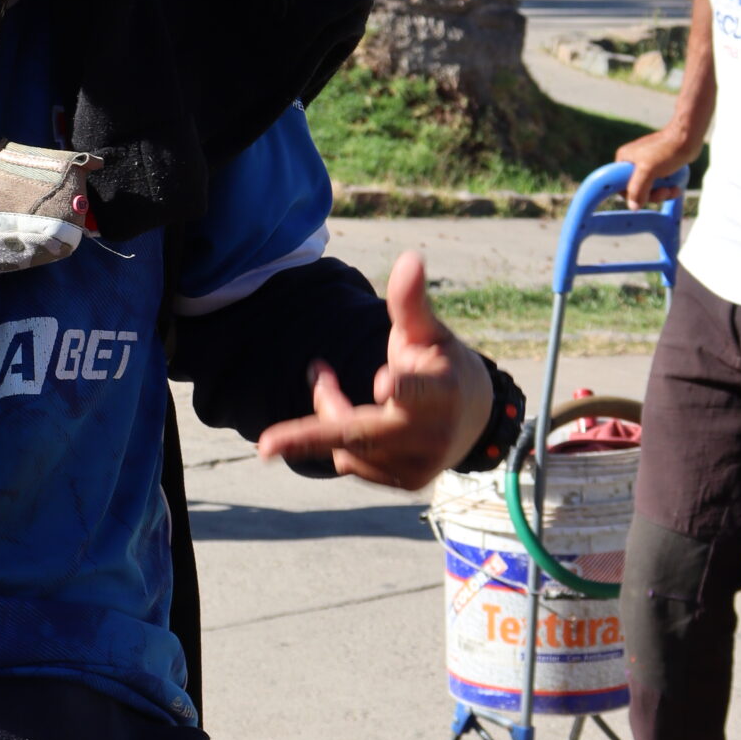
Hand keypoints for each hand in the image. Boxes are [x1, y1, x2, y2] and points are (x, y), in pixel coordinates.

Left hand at [255, 252, 492, 490]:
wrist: (475, 417)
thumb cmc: (440, 362)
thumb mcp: (428, 332)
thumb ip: (411, 303)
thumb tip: (409, 257)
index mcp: (443, 389)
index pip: (420, 388)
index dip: (404, 386)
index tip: (384, 383)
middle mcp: (433, 432)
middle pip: (364, 433)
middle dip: (312, 434)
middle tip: (265, 446)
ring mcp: (421, 463)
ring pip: (350, 445)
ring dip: (326, 413)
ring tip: (324, 379)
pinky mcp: (408, 481)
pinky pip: (353, 462)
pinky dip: (337, 439)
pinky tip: (342, 410)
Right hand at [614, 125, 692, 208]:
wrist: (688, 137)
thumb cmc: (667, 149)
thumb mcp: (648, 171)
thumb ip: (637, 190)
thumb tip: (633, 207)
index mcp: (624, 159)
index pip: (620, 185)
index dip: (632, 195)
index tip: (644, 198)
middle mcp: (633, 163)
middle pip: (637, 190)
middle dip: (652, 194)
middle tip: (663, 192)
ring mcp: (647, 165)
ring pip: (650, 189)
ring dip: (662, 193)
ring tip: (672, 189)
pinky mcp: (660, 168)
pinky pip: (660, 184)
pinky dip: (668, 188)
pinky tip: (676, 187)